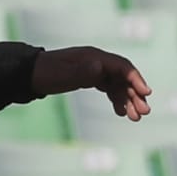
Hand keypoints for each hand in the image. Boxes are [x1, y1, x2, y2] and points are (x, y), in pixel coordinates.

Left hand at [29, 46, 152, 120]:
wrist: (30, 74)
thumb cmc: (46, 73)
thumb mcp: (62, 75)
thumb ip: (81, 72)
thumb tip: (99, 67)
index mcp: (94, 57)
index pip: (122, 67)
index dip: (135, 79)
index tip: (146, 94)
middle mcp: (98, 62)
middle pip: (123, 77)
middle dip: (135, 94)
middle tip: (144, 113)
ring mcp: (95, 70)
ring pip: (118, 85)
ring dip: (128, 100)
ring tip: (136, 118)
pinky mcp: (90, 79)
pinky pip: (109, 89)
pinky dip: (116, 100)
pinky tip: (121, 113)